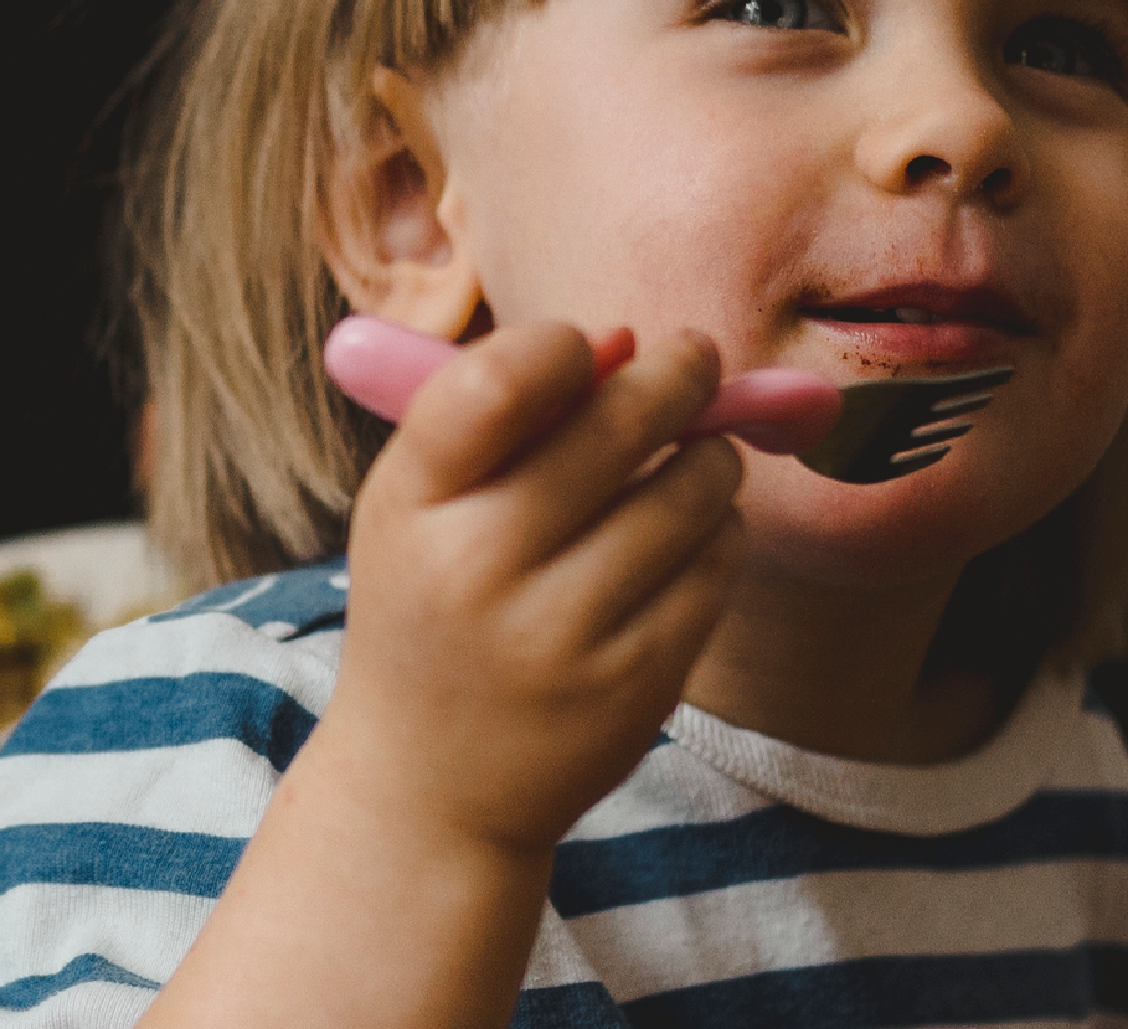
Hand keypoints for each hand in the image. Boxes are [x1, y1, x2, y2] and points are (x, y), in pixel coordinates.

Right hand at [326, 322, 743, 858]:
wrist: (428, 788)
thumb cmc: (432, 608)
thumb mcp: (419, 508)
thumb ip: (499, 417)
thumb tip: (624, 340)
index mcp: (410, 504)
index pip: (497, 384)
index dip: (564, 346)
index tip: (594, 346)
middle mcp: (479, 568)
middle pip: (617, 423)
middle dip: (677, 375)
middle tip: (695, 360)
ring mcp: (561, 633)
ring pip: (690, 489)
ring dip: (709, 456)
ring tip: (695, 458)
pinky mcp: (636, 682)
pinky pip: (718, 564)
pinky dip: (718, 532)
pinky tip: (690, 538)